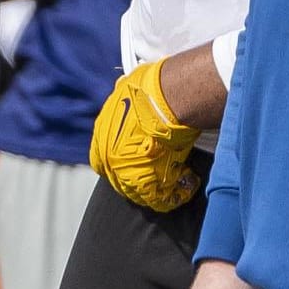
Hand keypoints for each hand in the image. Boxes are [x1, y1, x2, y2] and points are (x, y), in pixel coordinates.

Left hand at [90, 57, 201, 212]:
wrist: (165, 99)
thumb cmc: (149, 89)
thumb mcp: (126, 89)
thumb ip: (124, 98)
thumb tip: (126, 89)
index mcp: (102, 136)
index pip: (101, 160)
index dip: (116, 164)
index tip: (129, 163)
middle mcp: (109, 156)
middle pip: (120, 180)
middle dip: (139, 178)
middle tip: (158, 174)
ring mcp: (126, 171)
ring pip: (139, 193)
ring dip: (157, 189)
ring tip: (175, 181)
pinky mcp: (146, 181)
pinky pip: (159, 199)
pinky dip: (175, 195)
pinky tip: (188, 182)